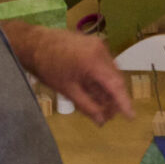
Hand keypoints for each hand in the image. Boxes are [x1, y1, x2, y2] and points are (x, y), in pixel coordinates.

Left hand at [13, 25, 131, 124]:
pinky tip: (95, 90)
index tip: (131, 116)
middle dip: (114, 98)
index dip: (124, 102)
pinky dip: (102, 79)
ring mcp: (99, 45)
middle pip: (115, 78)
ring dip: (108, 89)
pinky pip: (104, 64)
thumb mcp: (67, 90)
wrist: (33, 43)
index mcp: (94, 61)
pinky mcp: (94, 44)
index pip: (116, 85)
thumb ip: (87, 106)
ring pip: (110, 72)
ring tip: (101, 106)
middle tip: (108, 116)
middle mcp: (101, 51)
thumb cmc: (47, 67)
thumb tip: (101, 121)